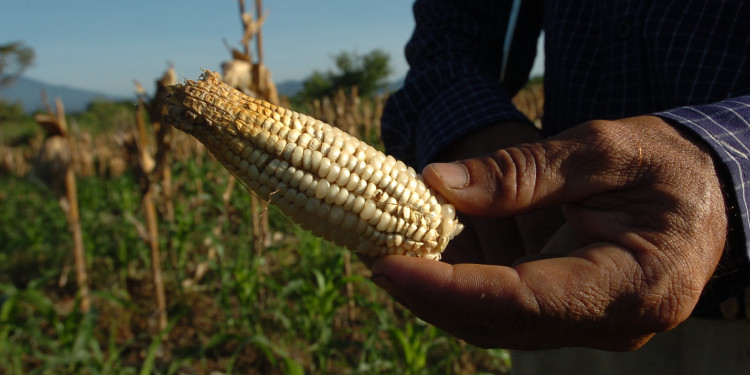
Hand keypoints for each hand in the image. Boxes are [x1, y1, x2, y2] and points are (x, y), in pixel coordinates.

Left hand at [371, 116, 727, 349]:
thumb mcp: (603, 149)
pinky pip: (506, 311)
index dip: (449, 290)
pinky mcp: (571, 315)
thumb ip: (524, 173)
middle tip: (372, 257)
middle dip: (430, 295)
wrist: (705, 192)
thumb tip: (437, 184)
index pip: (524, 301)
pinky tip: (425, 260)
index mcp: (634, 284)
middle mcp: (611, 323)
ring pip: (497, 324)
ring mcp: (589, 326)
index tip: (387, 266)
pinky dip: (461, 288)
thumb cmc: (665, 165)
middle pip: (500, 322)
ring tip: (386, 256)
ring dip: (437, 296)